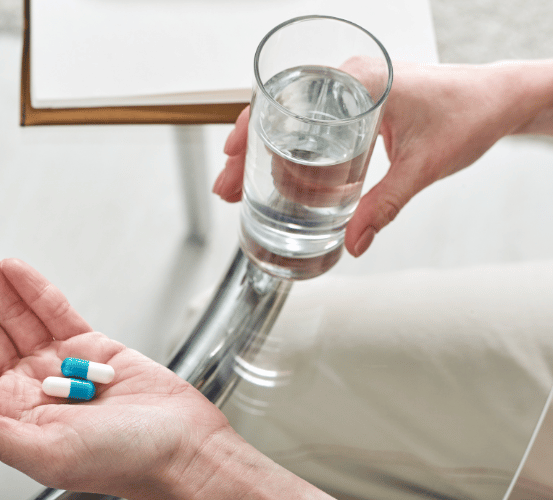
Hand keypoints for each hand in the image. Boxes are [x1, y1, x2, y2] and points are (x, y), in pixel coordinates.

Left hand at [0, 223, 330, 498]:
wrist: (186, 449)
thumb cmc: (126, 464)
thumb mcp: (47, 454)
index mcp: (10, 414)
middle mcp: (28, 386)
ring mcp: (58, 363)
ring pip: (12, 309)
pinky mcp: (90, 346)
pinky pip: (53, 310)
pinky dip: (32, 287)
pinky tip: (11, 266)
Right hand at [214, 61, 552, 256]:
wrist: (498, 99)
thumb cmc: (468, 114)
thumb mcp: (422, 167)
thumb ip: (385, 206)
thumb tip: (354, 242)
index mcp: (358, 81)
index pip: (287, 103)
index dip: (251, 133)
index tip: (231, 162)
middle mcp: (347, 79)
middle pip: (279, 112)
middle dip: (247, 151)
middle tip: (227, 187)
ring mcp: (349, 88)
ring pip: (291, 118)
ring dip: (264, 150)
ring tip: (242, 184)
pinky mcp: (356, 102)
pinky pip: (310, 121)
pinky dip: (290, 145)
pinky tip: (277, 171)